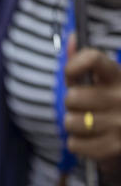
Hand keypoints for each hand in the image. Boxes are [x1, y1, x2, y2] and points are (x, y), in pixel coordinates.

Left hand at [64, 42, 120, 185]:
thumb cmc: (112, 103)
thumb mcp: (103, 80)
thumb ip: (84, 62)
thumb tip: (71, 37)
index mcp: (119, 76)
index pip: (92, 59)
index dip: (74, 65)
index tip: (72, 74)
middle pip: (72, 97)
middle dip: (72, 104)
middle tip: (85, 107)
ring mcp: (119, 123)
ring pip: (70, 122)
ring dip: (74, 126)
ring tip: (89, 124)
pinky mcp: (113, 147)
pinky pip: (74, 144)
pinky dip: (78, 143)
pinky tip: (92, 139)